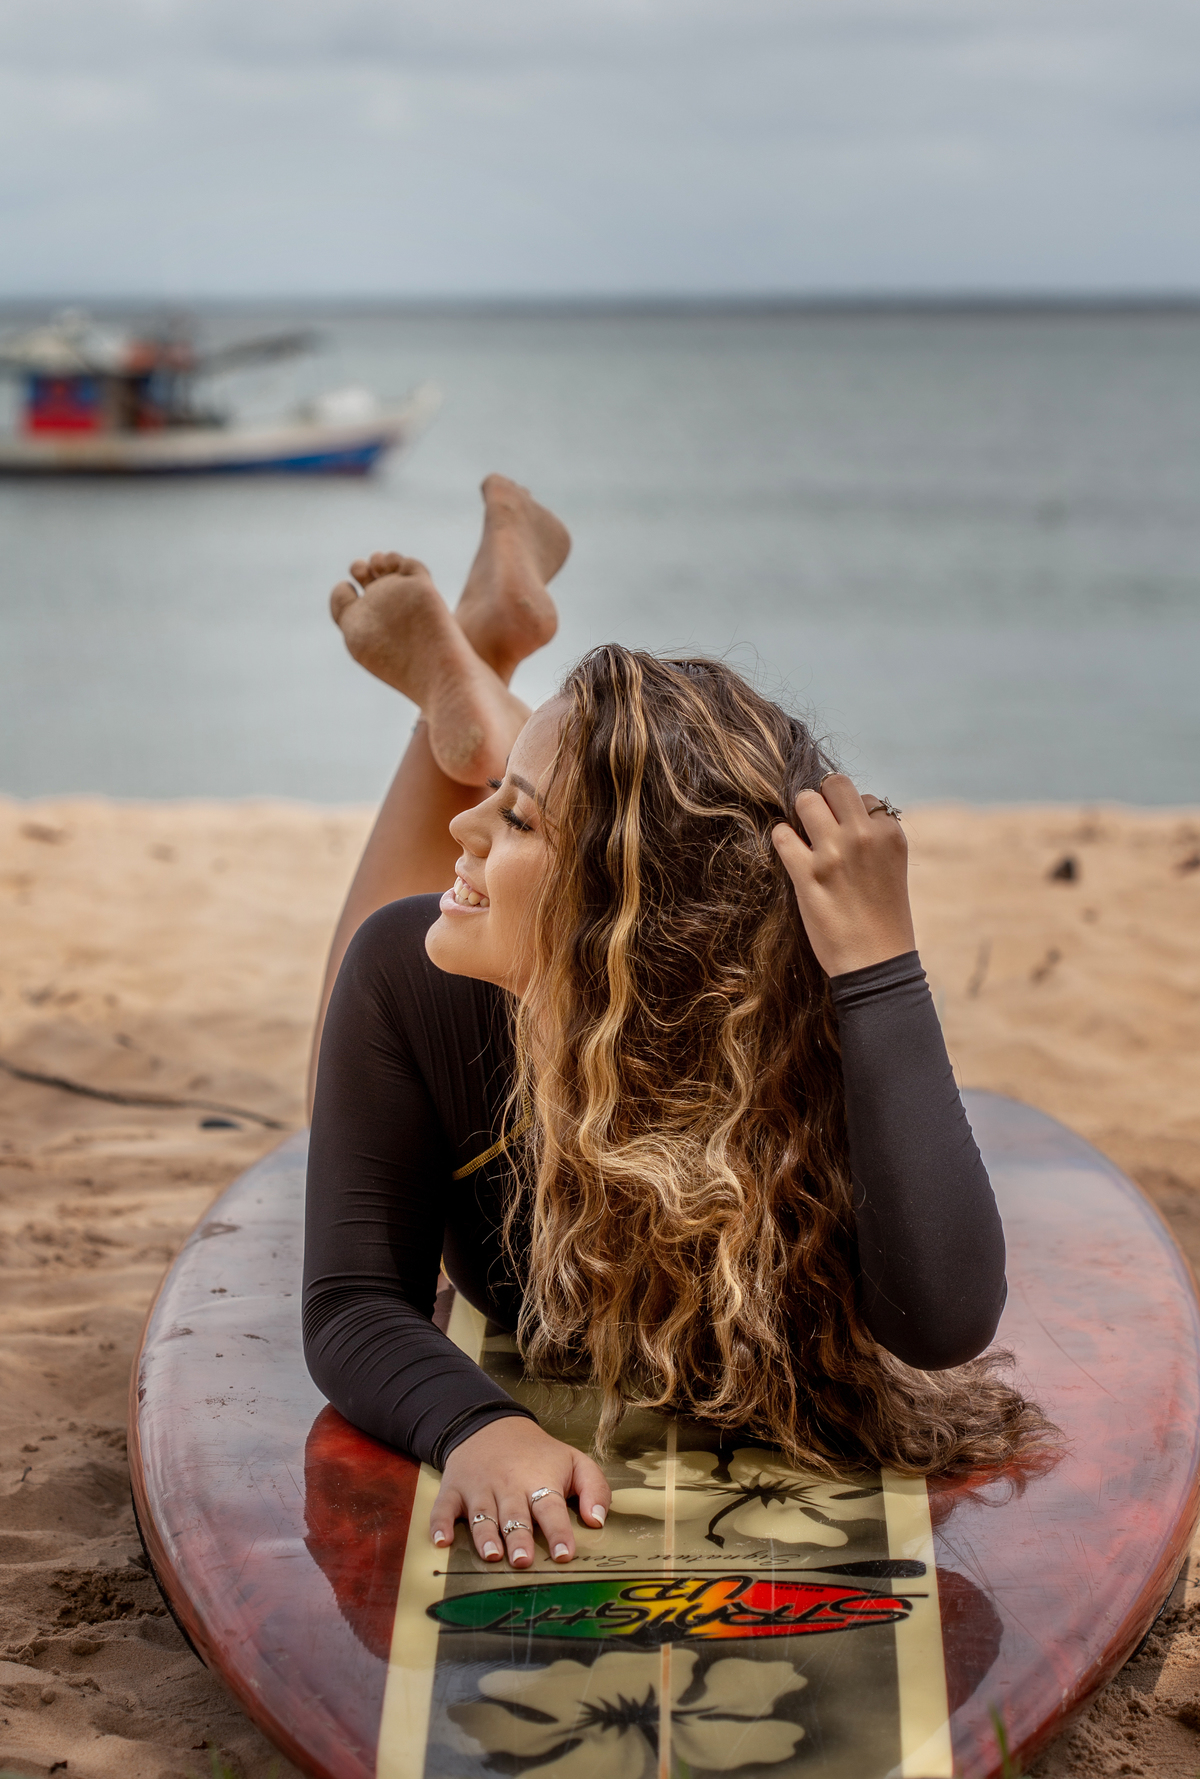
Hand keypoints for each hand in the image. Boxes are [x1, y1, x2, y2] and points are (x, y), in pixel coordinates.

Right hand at [430, 1417, 610, 1568]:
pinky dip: (440, 1525)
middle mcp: (509, 1486)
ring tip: (493, 1556)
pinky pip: (444, 1508)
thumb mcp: (574, 1461)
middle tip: (524, 1560)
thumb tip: (597, 1521)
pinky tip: (441, 1542)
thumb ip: (595, 1488)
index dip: (558, 1532)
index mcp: (539, 1481)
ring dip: (486, 1536)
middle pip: (515, 1514)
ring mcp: (479, 1488)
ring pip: (482, 1515)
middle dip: (519, 1538)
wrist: (490, 1425)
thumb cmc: (538, 1454)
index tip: (565, 1555)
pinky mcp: (454, 1490)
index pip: (551, 1508)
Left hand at [771, 774, 915, 976]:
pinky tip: (792, 854)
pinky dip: (782, 840)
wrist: (875, 962)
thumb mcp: (890, 867)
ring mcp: (833, 853)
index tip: (847, 834)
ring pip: (805, 801)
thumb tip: (842, 815)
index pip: (865, 798)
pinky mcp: (806, 874)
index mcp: (890, 834)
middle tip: (818, 822)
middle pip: (834, 784)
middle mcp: (863, 836)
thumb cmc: (883, 917)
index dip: (851, 814)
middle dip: (823, 799)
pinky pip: (782, 834)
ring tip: (804, 837)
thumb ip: (872, 838)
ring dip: (801, 815)